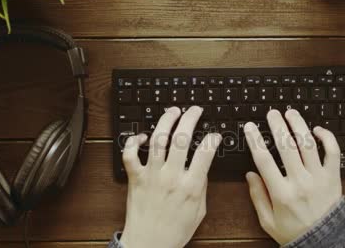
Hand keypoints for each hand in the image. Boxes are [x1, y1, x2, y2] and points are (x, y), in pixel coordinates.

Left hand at [120, 106, 221, 247]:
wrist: (149, 245)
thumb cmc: (174, 231)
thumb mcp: (199, 210)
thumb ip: (202, 186)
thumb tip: (202, 166)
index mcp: (190, 186)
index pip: (205, 152)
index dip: (212, 138)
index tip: (214, 134)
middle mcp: (171, 176)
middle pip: (182, 138)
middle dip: (190, 118)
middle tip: (194, 110)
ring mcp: (151, 175)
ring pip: (158, 139)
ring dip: (166, 121)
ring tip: (173, 112)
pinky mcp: (135, 178)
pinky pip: (130, 154)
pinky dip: (133, 141)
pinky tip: (142, 136)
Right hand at [244, 109, 341, 244]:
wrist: (326, 241)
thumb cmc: (295, 232)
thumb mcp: (268, 221)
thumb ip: (257, 197)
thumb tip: (250, 174)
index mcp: (281, 194)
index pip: (264, 160)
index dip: (255, 140)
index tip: (250, 127)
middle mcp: (300, 182)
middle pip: (286, 146)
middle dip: (277, 125)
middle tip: (271, 113)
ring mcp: (318, 178)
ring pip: (308, 144)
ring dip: (298, 125)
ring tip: (291, 113)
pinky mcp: (333, 176)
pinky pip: (332, 152)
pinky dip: (327, 137)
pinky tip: (317, 129)